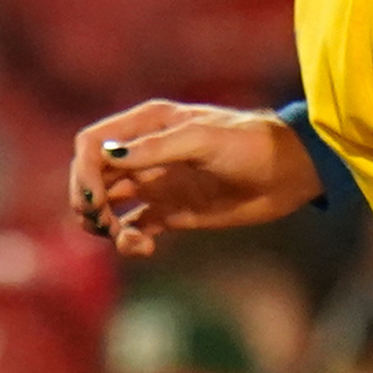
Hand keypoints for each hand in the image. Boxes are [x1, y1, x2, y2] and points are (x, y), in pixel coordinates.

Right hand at [72, 101, 315, 253]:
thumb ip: (156, 149)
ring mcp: (156, 184)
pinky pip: (133, 229)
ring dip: (105, 227)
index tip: (96, 200)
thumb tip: (108, 156)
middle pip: (92, 177)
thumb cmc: (251, 144)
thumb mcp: (203, 139)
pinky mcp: (171, 212)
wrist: (290, 173)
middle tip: (103, 224)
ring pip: (107, 206)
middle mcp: (144, 153)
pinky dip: (129, 241)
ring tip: (129, 241)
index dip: (83, 172)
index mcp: (147, 125)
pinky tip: (145, 248)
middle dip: (88, 202)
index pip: (92, 144)